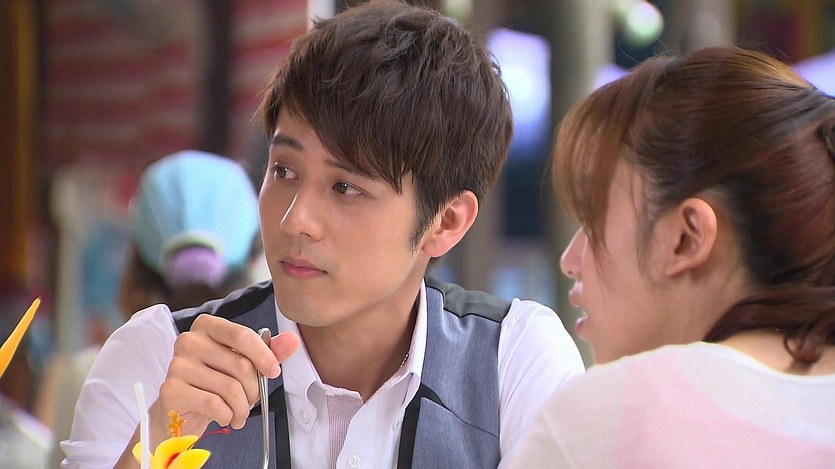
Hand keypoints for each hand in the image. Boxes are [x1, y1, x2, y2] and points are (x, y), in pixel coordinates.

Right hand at [151, 315, 299, 439]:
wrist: (182, 411)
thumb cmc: (215, 382)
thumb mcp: (244, 363)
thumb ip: (268, 351)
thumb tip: (292, 340)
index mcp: (207, 326)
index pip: (242, 335)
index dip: (264, 356)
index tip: (273, 372)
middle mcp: (188, 341)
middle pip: (240, 365)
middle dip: (254, 390)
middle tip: (252, 400)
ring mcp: (177, 364)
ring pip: (230, 388)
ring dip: (242, 407)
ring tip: (239, 413)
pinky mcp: (171, 390)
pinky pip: (214, 404)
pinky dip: (227, 416)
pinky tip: (225, 417)